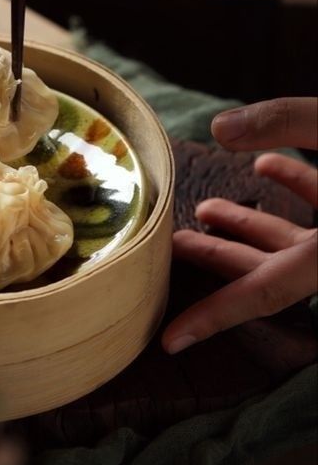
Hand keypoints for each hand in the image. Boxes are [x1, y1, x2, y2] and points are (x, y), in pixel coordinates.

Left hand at [162, 98, 317, 353]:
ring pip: (293, 245)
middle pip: (270, 270)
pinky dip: (294, 190)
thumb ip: (288, 122)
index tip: (169, 342)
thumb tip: (219, 127)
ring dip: (248, 227)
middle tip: (169, 248)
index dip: (213, 317)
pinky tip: (265, 167)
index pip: (265, 294)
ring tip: (203, 211)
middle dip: (218, 259)